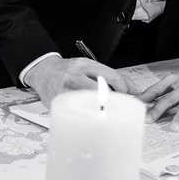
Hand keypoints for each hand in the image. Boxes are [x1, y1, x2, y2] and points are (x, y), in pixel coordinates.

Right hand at [23, 55, 139, 108]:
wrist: (44, 72)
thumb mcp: (89, 66)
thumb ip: (112, 76)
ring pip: (92, 104)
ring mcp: (66, 91)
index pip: (111, 76)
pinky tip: (91, 115)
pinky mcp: (60, 103)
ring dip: (102, 109)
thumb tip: (134, 89)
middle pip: (103, 92)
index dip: (124, 88)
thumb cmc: (68, 70)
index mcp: (83, 65)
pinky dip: (89, 115)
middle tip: (117, 105)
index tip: (126, 94)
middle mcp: (74, 76)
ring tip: (104, 111)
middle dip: (114, 101)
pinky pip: (80, 111)